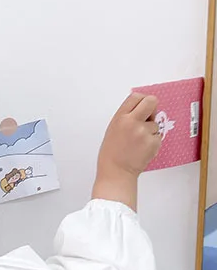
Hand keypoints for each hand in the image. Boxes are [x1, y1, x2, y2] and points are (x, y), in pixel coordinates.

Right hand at [92, 93, 161, 209]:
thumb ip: (126, 117)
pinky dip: (152, 142)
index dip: (140, 102)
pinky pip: (158, 136)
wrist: (116, 173)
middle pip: (152, 101)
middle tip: (147, 118)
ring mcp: (144, 132)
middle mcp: (132, 122)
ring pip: (155, 123)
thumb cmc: (112, 154)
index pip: (136, 97)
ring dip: (150, 131)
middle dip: (151, 108)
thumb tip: (141, 108)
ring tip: (138, 143)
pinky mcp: (154, 142)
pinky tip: (142, 149)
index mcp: (120, 118)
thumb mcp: (112, 130)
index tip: (140, 108)